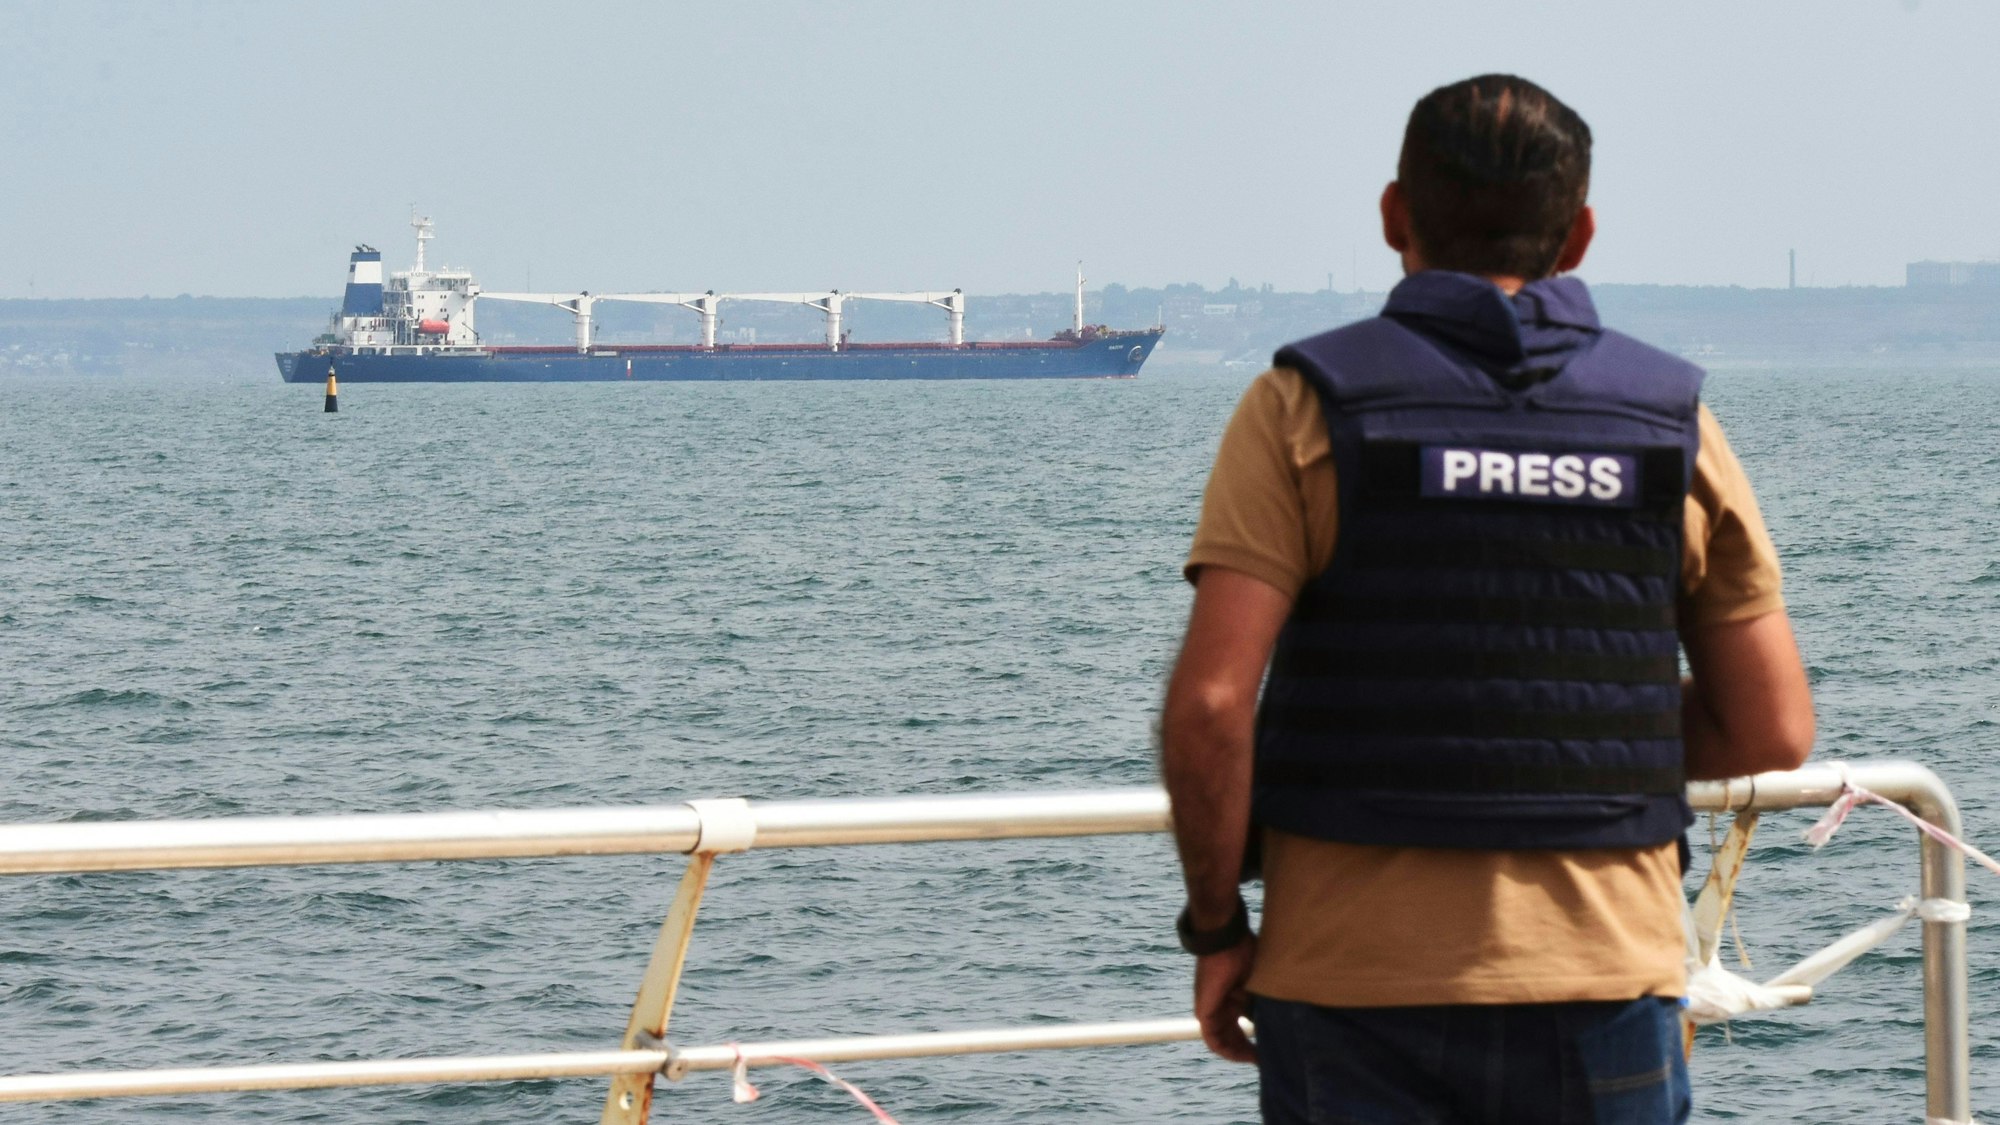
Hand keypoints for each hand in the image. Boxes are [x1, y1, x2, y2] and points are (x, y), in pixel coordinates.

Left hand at [1193, 936, 1257, 1062]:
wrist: (1225, 940)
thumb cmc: (1244, 951)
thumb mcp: (1260, 979)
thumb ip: (1265, 998)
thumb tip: (1280, 1017)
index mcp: (1234, 996)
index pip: (1242, 1023)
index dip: (1254, 1037)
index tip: (1269, 1047)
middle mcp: (1221, 1004)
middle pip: (1233, 1034)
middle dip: (1248, 1049)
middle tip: (1264, 1059)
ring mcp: (1211, 1008)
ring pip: (1223, 1040)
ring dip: (1238, 1052)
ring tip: (1256, 1060)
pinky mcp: (1204, 1011)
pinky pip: (1212, 1039)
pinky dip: (1226, 1050)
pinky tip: (1242, 1056)